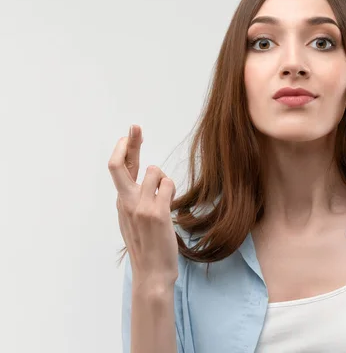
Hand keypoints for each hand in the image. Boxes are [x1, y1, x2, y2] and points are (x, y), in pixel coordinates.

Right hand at [108, 125, 178, 286]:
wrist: (152, 274)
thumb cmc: (148, 247)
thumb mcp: (135, 221)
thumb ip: (137, 199)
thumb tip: (148, 178)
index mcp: (121, 203)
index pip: (117, 170)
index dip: (124, 150)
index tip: (130, 135)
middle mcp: (126, 202)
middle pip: (119, 165)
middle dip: (129, 143)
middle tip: (135, 126)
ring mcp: (140, 207)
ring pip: (155, 171)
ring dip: (165, 179)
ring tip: (166, 199)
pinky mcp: (156, 213)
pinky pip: (167, 185)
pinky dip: (172, 189)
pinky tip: (171, 206)